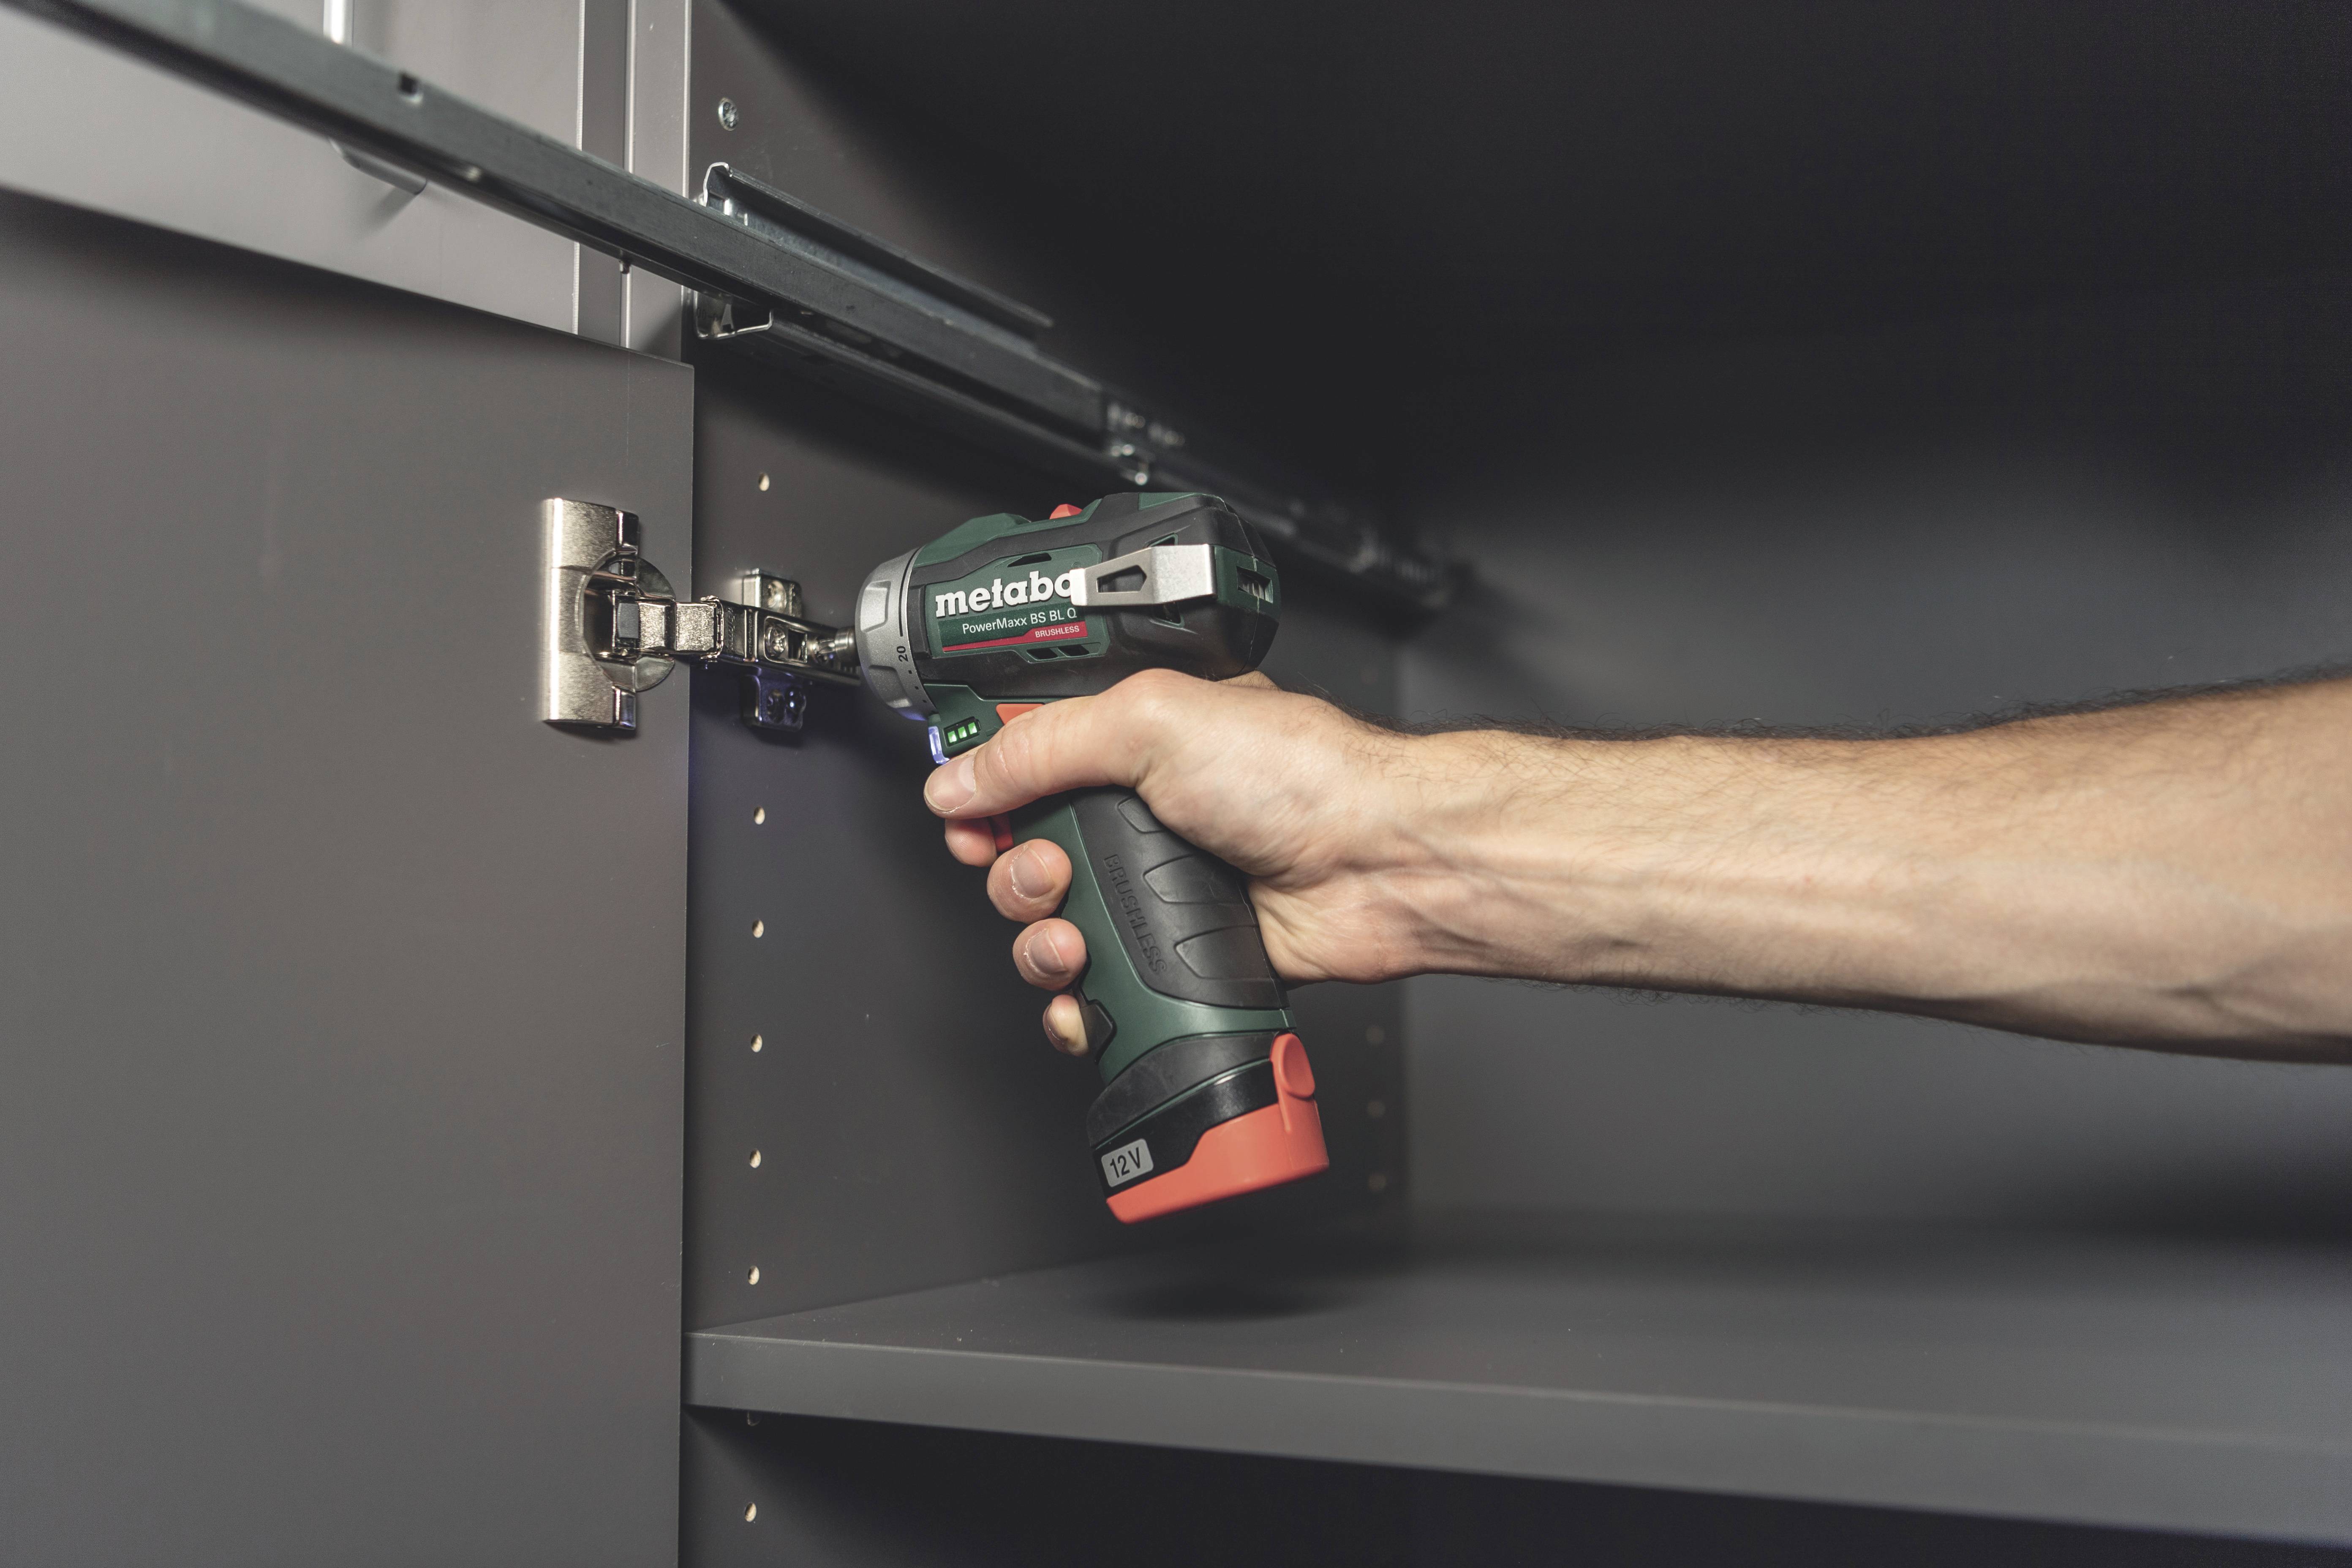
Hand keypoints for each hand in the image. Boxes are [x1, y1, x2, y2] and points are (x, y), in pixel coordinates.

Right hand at [921, 670, 1431, 1053]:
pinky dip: (1078, 1004)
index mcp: (1129, 740)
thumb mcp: (1152, 721)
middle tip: (1048, 874)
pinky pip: (1097, 993)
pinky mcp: (1176, 954)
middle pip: (1021, 854)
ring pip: (1050, 930)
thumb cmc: (1301, 775)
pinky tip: (1086, 994)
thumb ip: (1042, 747)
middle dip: (1012, 874)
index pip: (1022, 764)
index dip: (983, 794)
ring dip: (1040, 943)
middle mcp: (1139, 813)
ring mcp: (1157, 888)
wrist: (1378, 864)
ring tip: (1074, 935)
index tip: (969, 817)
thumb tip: (960, 779)